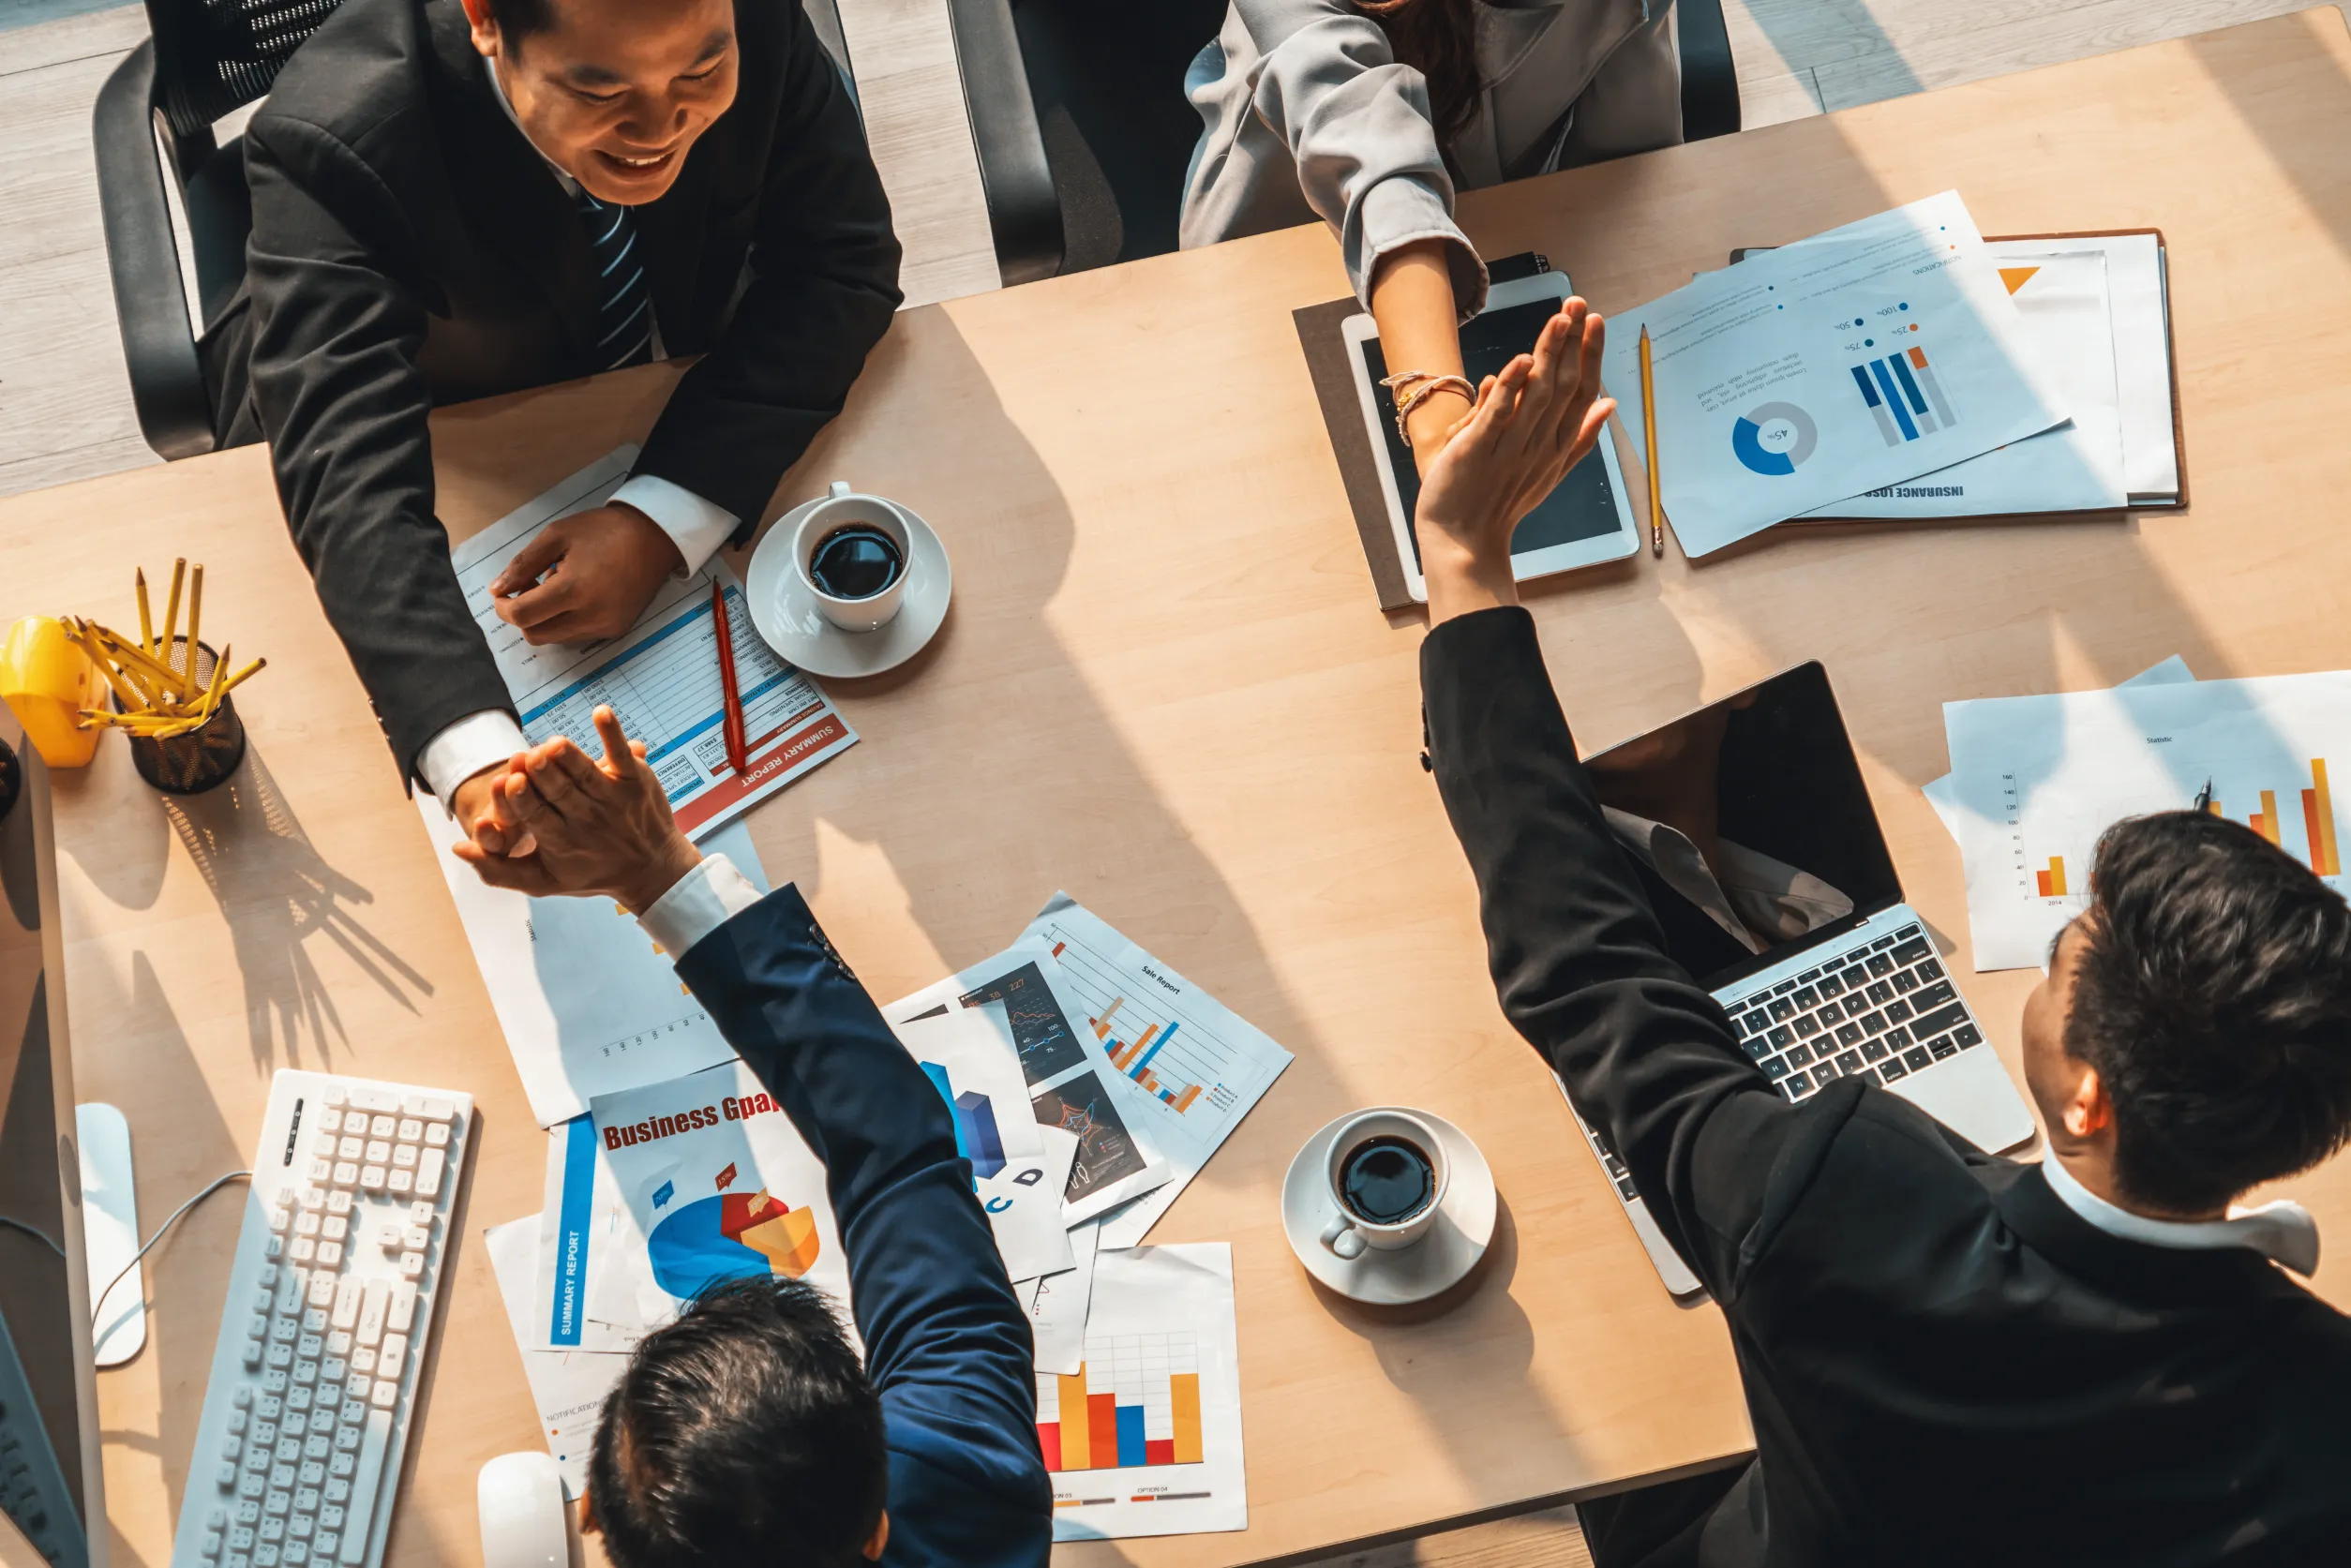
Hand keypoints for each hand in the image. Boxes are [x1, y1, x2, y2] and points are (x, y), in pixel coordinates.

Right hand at [451, 705, 701, 911]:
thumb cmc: (589, 872)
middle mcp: (587, 820)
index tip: (507, 781)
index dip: (521, 798)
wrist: (651, 868)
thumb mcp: (542, 880)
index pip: (535, 816)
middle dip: (540, 775)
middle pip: (558, 793)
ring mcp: (612, 798)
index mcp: (560, 841)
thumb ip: (497, 868)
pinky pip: (621, 754)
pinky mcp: (635, 780)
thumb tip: (456, 848)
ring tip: (553, 745)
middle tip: (525, 758)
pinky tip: (600, 712)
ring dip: (569, 757)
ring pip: (585, 774)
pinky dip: (612, 733)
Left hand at [491, 503, 682, 645]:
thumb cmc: (603, 530)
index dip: (503, 607)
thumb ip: (523, 563)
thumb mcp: (557, 535)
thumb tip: (497, 589)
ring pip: (555, 638)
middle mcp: (590, 616)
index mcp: (573, 590)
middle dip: (522, 615)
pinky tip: (577, 596)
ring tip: (558, 588)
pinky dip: (565, 621)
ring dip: (544, 619)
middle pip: (535, 634)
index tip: (504, 592)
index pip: (522, 616)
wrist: (654, 537)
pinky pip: (577, 635)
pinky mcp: (616, 630)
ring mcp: (605, 627)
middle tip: (531, 587)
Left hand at [1412, 300, 1614, 623]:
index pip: (1582, 392)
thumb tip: (1612, 402)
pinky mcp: (1478, 452)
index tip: (1595, 320)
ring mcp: (1511, 448)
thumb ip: (1582, 435)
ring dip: (1549, 354)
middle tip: (1579, 303)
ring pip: (1537, 395)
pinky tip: (1520, 362)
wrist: (1464, 540)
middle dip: (1573, 343)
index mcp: (1558, 445)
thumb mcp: (1550, 469)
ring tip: (1559, 319)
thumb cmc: (1502, 503)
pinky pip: (1497, 417)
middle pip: (1564, 387)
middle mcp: (1540, 445)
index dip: (1590, 355)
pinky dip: (1509, 390)